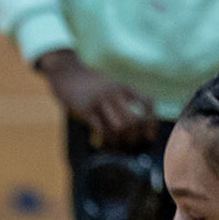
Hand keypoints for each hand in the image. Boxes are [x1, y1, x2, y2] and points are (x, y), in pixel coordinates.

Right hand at [36, 49, 155, 150]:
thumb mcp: (108, 84)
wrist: (66, 71)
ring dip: (118, 141)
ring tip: (115, 147)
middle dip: (133, 138)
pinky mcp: (86, 108)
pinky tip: (100, 143)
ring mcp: (100, 101)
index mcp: (123, 88)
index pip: (147, 103)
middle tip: (129, 147)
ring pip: (118, 127)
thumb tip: (127, 121)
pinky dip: (102, 139)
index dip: (152, 121)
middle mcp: (115, 93)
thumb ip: (118, 97)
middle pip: (133, 121)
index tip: (150, 136)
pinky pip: (99, 128)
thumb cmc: (86, 81)